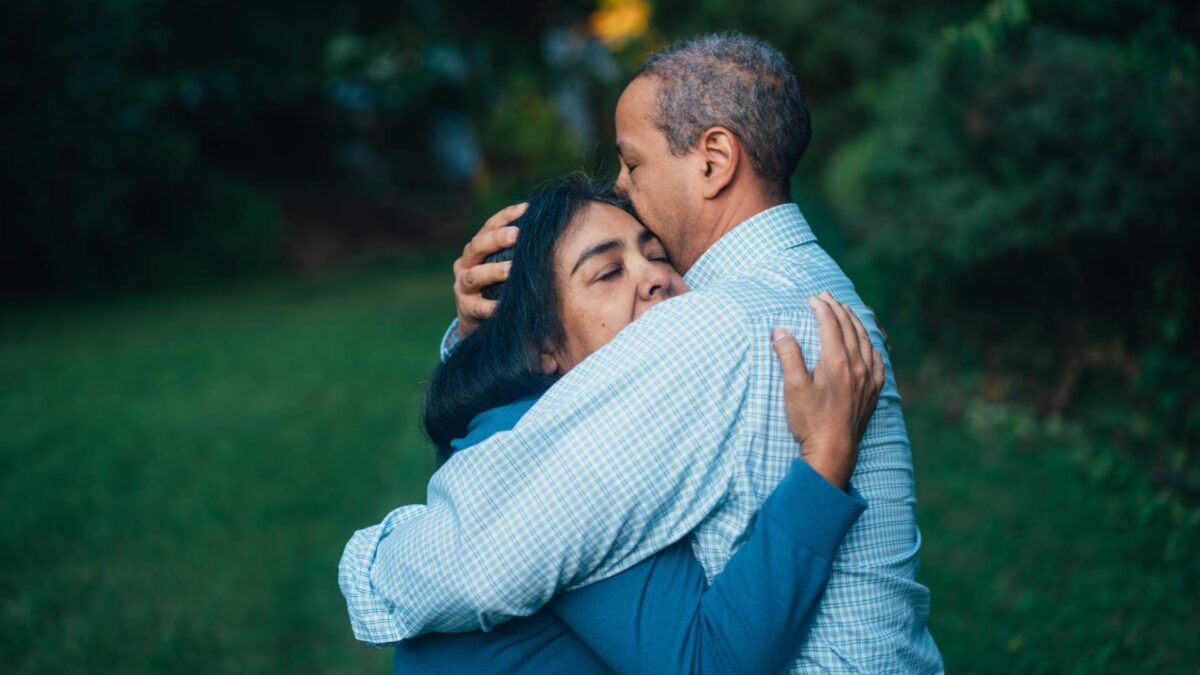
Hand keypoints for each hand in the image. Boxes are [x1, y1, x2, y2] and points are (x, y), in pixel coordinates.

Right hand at [452, 202, 525, 337]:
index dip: (505, 216)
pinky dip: (491, 306)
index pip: (488, 227)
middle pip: (477, 246)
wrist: (474, 318)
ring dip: (493, 271)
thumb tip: (545, 226)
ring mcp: (463, 286)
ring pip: (475, 275)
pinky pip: (479, 307)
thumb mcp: (500, 264)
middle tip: (517, 234)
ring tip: (511, 269)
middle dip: (497, 239)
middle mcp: (465, 264)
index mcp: (475, 249)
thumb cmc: (496, 285)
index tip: (526, 209)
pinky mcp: (466, 308)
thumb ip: (515, 250)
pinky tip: (504, 305)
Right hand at [772, 291, 884, 489]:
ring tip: (848, 312)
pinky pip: (879, 363)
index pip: (830, 324)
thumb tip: (780, 330)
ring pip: (866, 342)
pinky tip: (873, 347)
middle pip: (850, 328)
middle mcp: (857, 365)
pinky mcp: (873, 393)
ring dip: (856, 323)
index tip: (812, 298)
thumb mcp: (793, 387)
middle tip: (827, 297)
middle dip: (838, 309)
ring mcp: (868, 379)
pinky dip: (874, 349)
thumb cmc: (810, 420)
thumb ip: (788, 355)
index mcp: (836, 361)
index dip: (821, 308)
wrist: (833, 450)